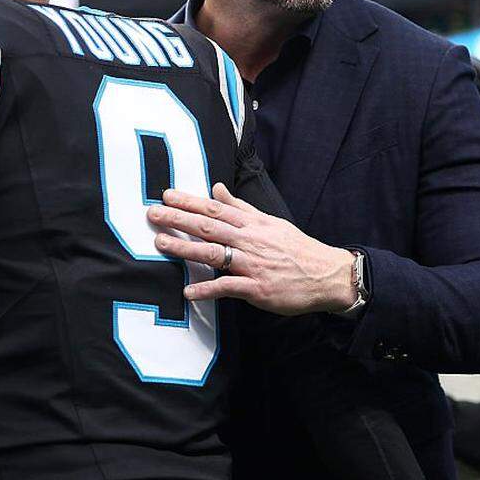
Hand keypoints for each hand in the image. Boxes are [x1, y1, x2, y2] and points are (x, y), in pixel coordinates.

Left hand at [147, 183, 358, 315]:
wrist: (327, 275)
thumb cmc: (296, 249)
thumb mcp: (270, 222)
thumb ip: (241, 207)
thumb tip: (217, 188)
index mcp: (252, 224)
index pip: (215, 209)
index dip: (189, 201)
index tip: (166, 195)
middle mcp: (250, 240)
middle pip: (209, 227)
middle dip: (179, 220)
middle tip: (153, 214)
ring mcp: (253, 264)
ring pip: (215, 253)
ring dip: (186, 249)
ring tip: (161, 245)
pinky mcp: (258, 288)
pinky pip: (229, 288)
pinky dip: (208, 289)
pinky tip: (189, 291)